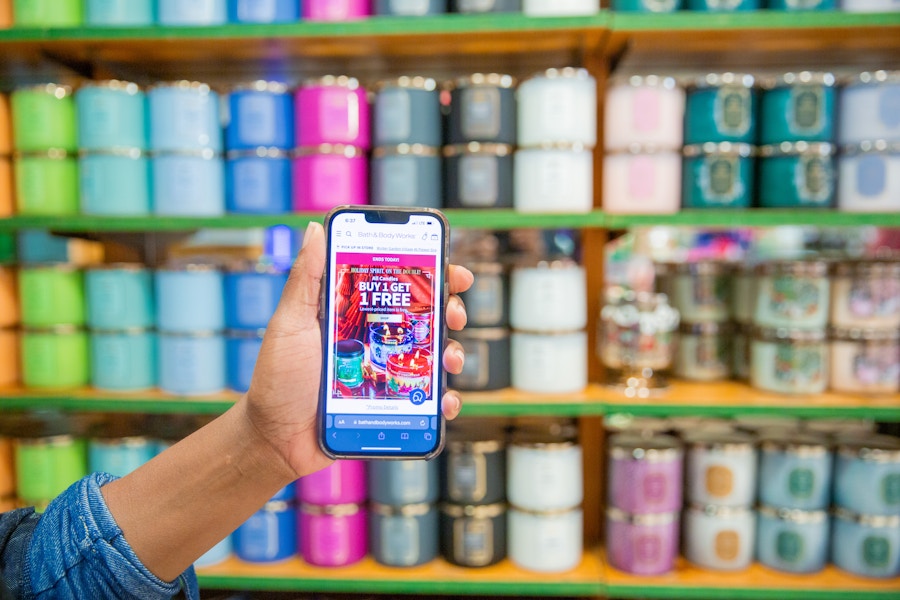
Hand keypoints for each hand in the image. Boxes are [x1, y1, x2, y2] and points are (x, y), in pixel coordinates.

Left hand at [243, 221, 473, 478]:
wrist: (275, 438)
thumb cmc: (278, 377)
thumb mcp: (290, 323)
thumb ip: (306, 278)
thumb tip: (316, 229)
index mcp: (357, 314)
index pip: (399, 285)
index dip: (431, 273)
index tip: (450, 269)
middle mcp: (378, 340)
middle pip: (426, 317)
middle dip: (450, 309)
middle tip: (454, 313)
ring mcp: (388, 373)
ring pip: (434, 357)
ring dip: (452, 353)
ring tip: (449, 359)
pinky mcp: (393, 407)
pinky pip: (428, 402)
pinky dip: (444, 400)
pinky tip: (444, 401)